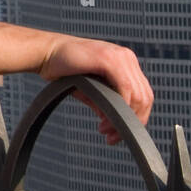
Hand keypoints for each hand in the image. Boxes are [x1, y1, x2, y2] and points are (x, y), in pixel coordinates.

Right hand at [36, 35, 152, 145]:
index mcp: (126, 63)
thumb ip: (104, 102)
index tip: (119, 133)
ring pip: (138, 95)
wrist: (45, 52)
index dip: (136, 117)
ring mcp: (120, 57)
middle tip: (112, 138)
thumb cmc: (64, 68)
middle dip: (132, 122)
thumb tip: (113, 122)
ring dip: (124, 118)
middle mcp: (127, 58)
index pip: (143, 94)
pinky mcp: (109, 59)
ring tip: (106, 131)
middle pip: (145, 97)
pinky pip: (125, 88)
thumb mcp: (89, 88)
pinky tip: (104, 120)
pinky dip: (119, 108)